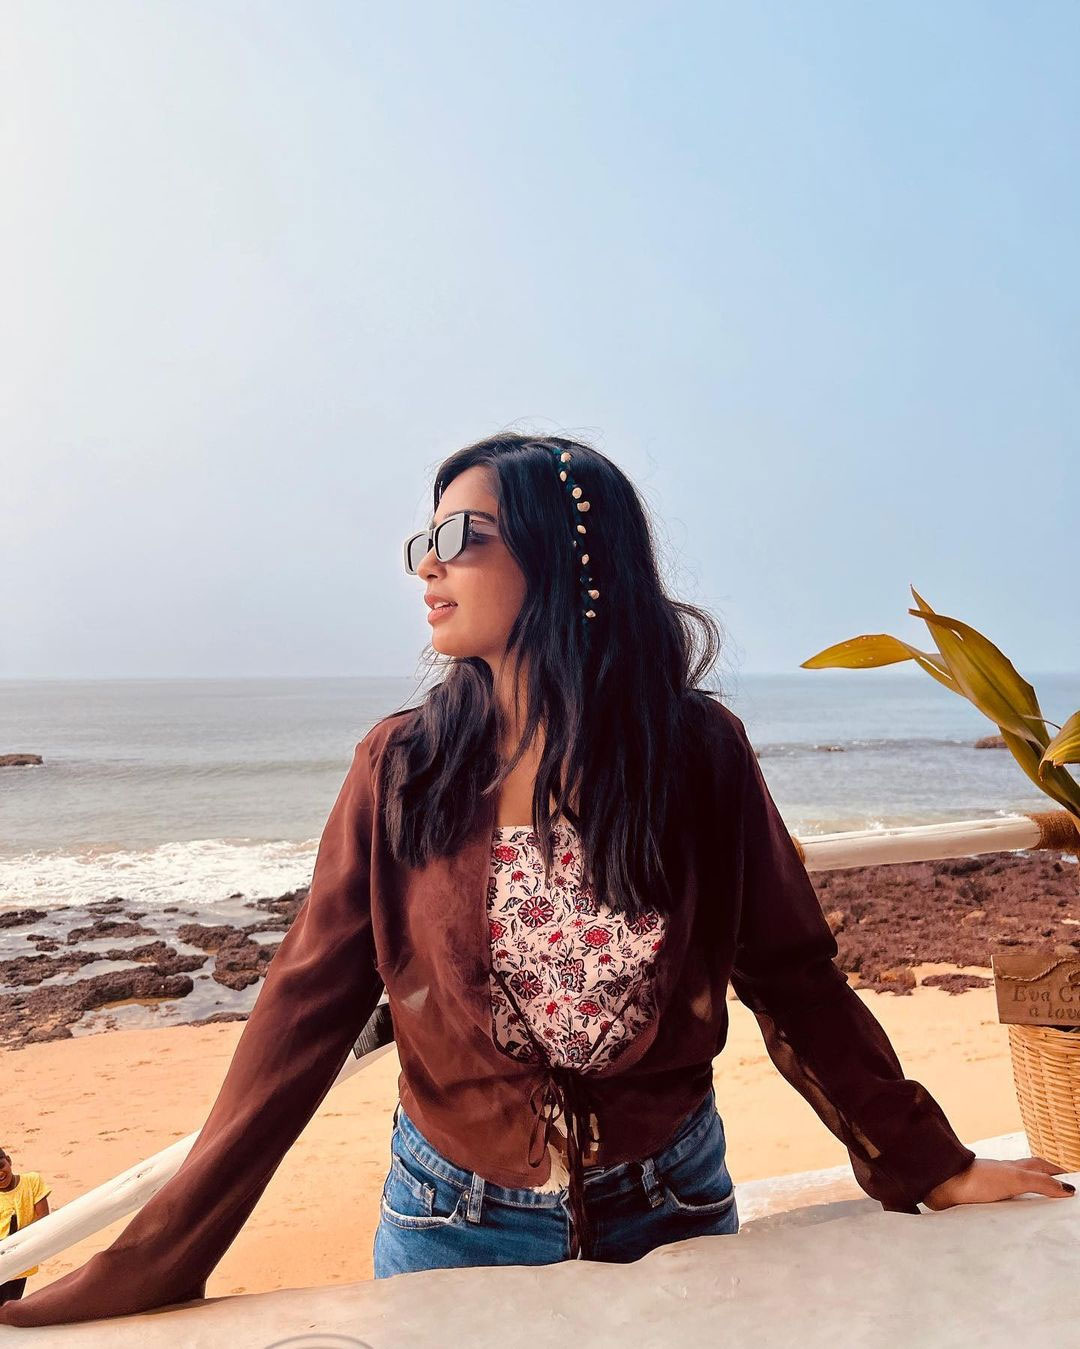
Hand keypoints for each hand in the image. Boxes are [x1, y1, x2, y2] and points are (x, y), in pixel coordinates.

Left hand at [922, 1156, 1076, 1209]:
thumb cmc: (976, 1178)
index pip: (1041, 1166)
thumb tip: (1068, 1189)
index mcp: (1015, 1168)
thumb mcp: (1014, 1179)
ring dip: (1028, 1200)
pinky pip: (1002, 1208)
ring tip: (1042, 1215)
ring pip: (1016, 1193)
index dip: (1056, 1171)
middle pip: (1029, 1177)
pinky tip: (1014, 1225)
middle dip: (1045, 1183)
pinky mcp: (981, 1203)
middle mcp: (1004, 1176)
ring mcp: (992, 1189)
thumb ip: (1041, 1183)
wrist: (942, 1185)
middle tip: (1060, 1193)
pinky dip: (1012, 1214)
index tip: (1071, 1178)